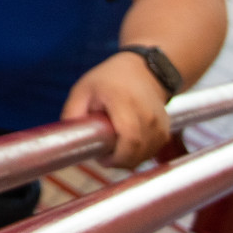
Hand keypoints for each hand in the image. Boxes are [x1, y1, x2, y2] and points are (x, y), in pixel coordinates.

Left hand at [62, 51, 172, 167]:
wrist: (144, 70)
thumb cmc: (109, 79)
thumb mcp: (83, 89)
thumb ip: (73, 113)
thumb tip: (67, 138)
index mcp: (124, 102)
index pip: (129, 139)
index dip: (116, 156)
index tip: (101, 158)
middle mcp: (147, 114)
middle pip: (138, 152)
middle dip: (119, 161)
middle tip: (104, 156)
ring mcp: (160, 123)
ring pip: (146, 155)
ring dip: (129, 159)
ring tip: (114, 146)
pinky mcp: (166, 130)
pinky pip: (153, 151)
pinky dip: (139, 154)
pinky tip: (127, 144)